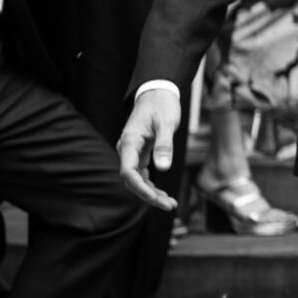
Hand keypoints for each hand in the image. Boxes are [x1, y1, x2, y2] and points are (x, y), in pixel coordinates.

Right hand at [117, 87, 181, 211]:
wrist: (157, 92)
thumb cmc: (162, 105)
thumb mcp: (167, 123)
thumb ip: (164, 144)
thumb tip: (163, 168)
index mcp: (130, 141)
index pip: (128, 172)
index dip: (141, 188)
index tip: (156, 198)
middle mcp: (127, 149)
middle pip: (132, 180)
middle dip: (149, 195)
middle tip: (169, 206)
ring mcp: (132, 152)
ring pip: (137, 179)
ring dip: (151, 193)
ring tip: (170, 204)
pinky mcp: (139, 153)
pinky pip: (141, 174)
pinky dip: (151, 185)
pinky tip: (163, 194)